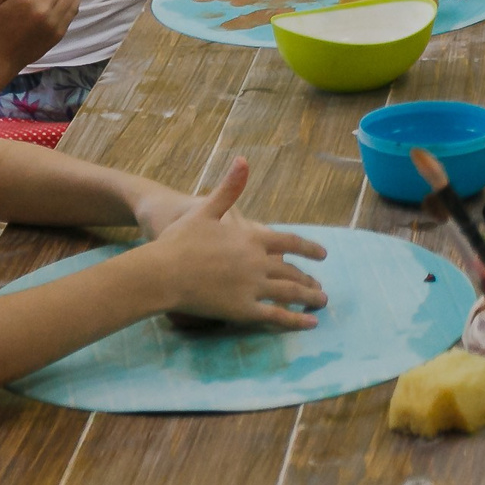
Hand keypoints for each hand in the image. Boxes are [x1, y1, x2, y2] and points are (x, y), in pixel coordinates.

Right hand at [148, 158, 329, 329]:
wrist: (161, 272)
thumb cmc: (180, 241)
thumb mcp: (206, 209)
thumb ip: (230, 188)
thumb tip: (243, 159)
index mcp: (252, 238)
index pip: (289, 242)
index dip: (308, 248)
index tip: (323, 254)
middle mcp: (258, 262)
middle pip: (291, 271)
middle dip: (308, 279)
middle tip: (319, 285)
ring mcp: (252, 287)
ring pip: (290, 293)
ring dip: (309, 297)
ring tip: (321, 302)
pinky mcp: (243, 310)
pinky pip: (276, 316)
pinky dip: (296, 321)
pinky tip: (309, 325)